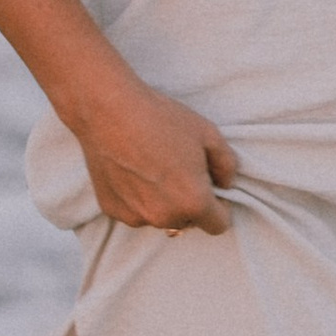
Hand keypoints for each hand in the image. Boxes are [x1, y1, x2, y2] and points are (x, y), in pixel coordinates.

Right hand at [71, 73, 240, 231]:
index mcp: (193, 202)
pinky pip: (134, 211)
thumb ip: (227, 165)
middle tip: (179, 171)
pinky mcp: (112, 210)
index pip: (217, 225)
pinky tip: (132, 171)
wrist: (109, 111)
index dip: (221, 208)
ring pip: (160, 217)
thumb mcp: (209, 134)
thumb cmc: (161, 120)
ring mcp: (135, 216)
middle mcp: (164, 217)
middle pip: (188, 221)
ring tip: (154, 168)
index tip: (212, 190)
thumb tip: (225, 184)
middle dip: (189, 203)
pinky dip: (137, 198)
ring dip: (163, 203)